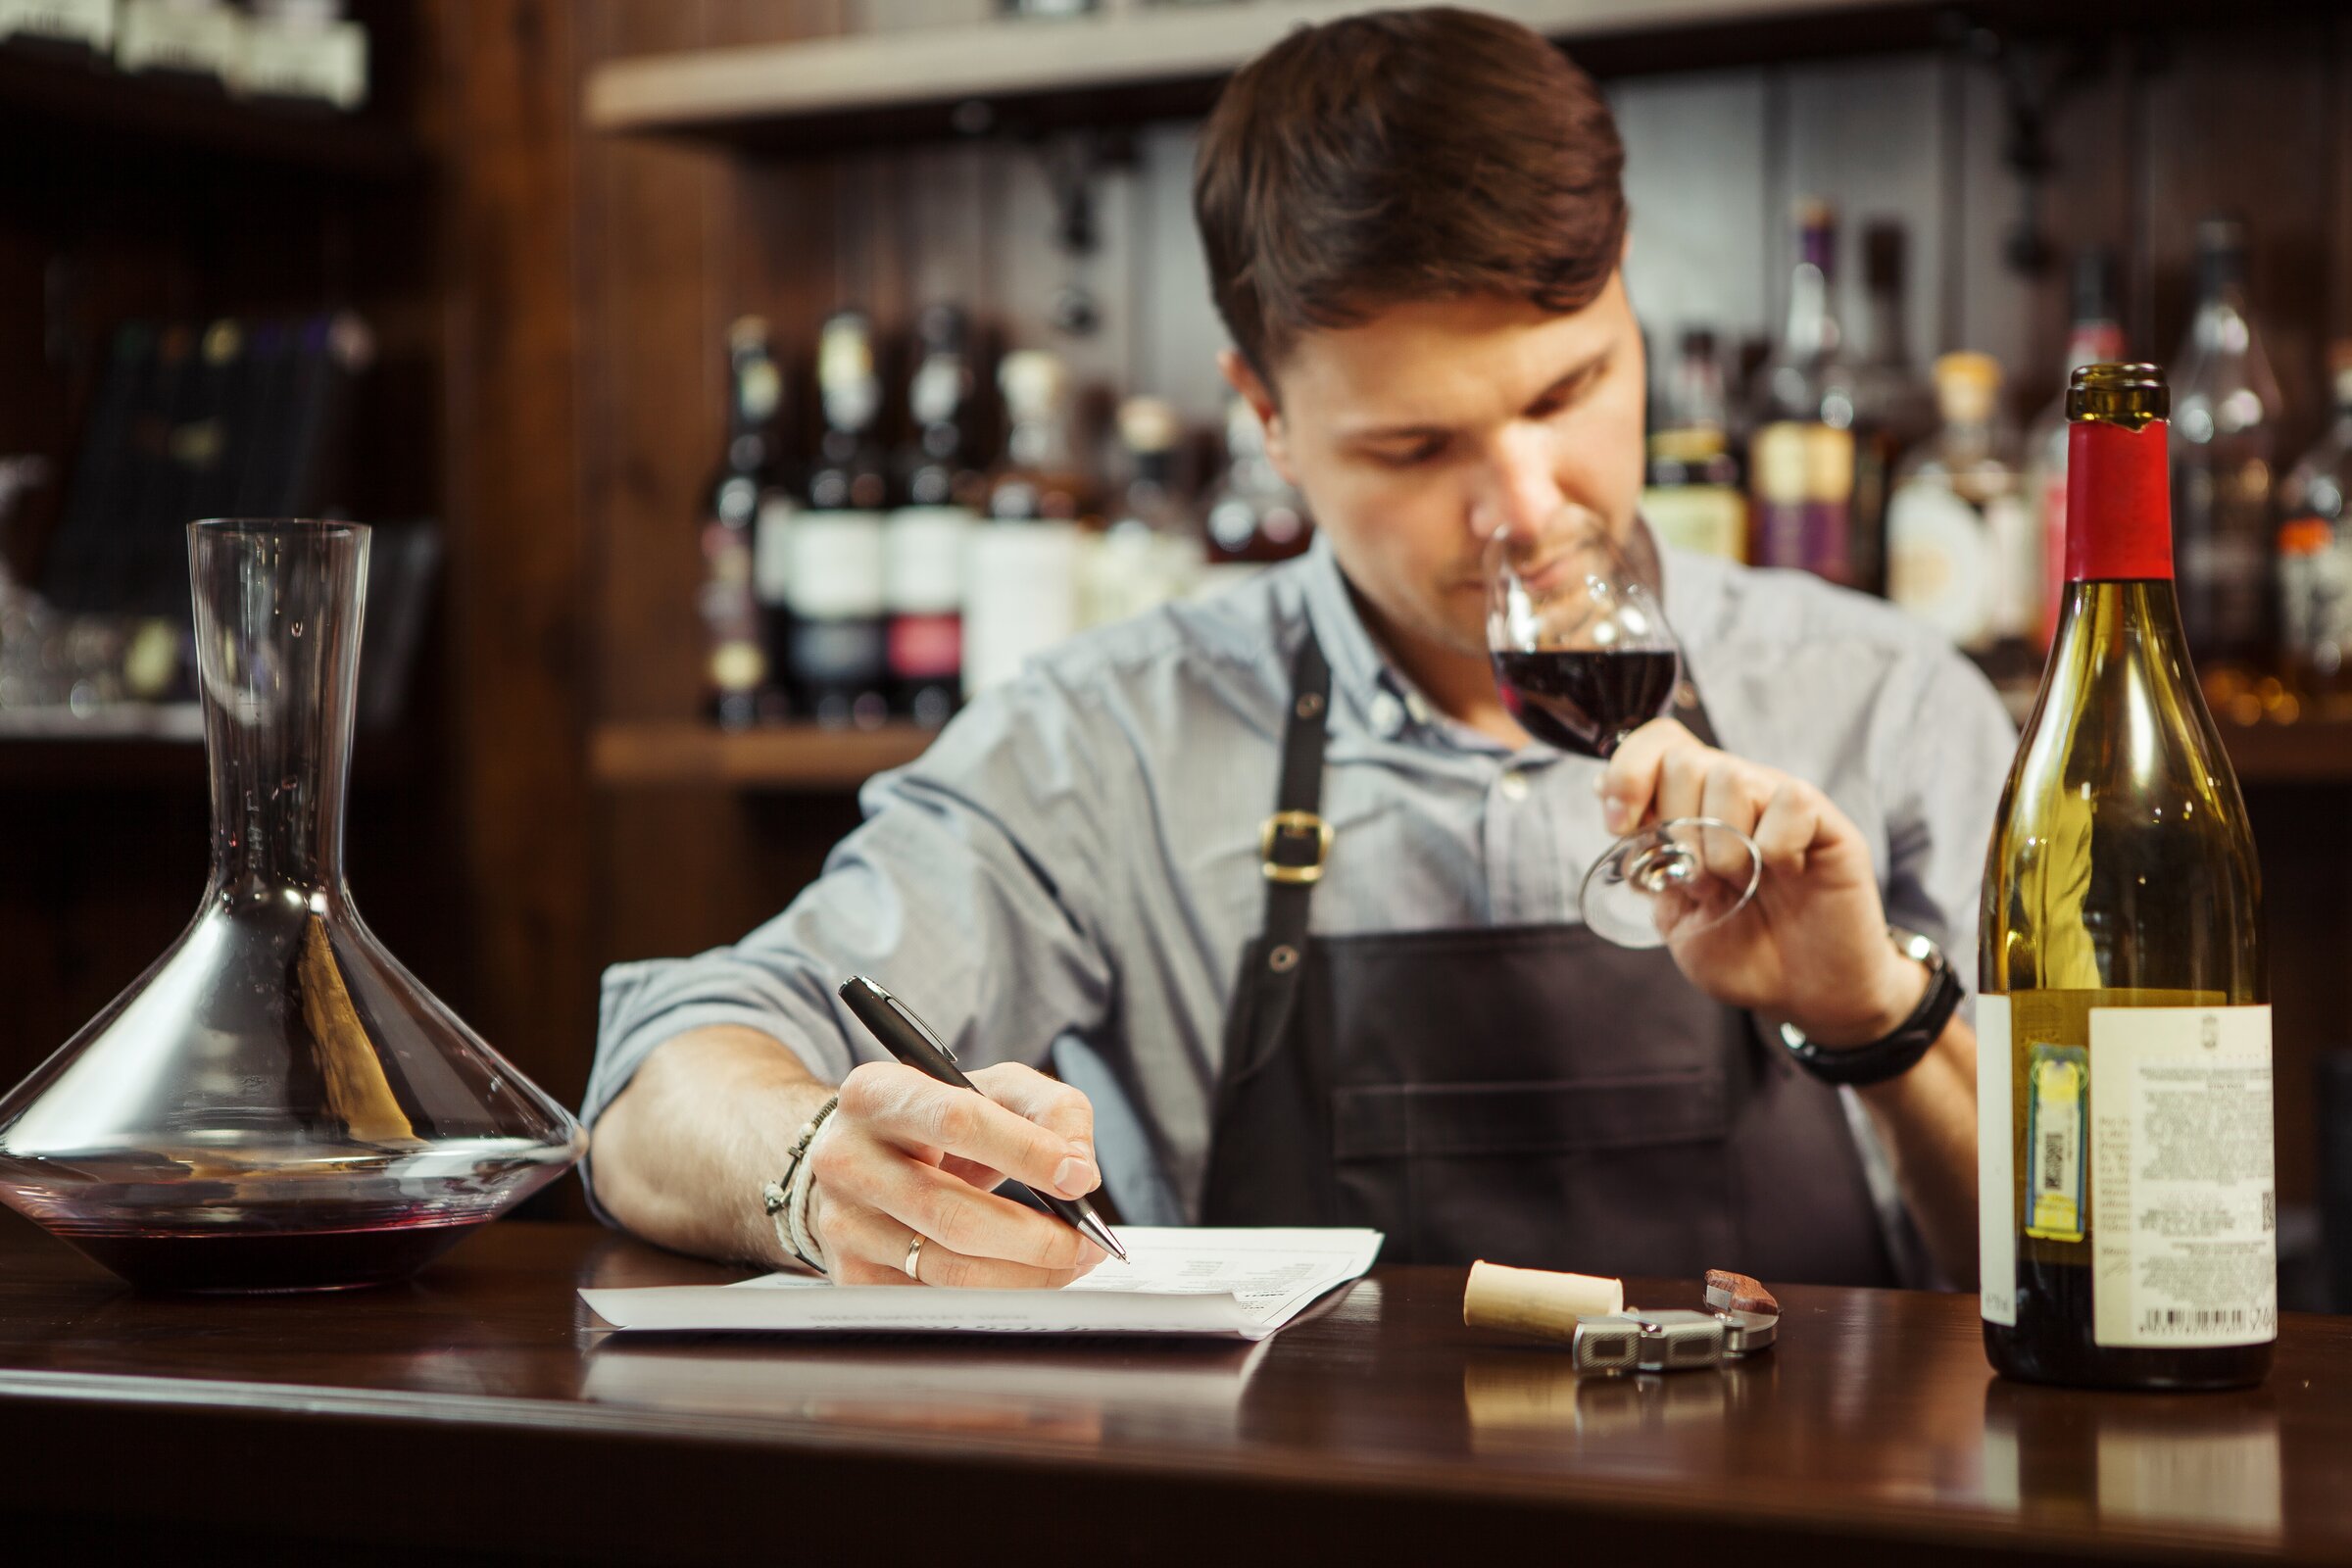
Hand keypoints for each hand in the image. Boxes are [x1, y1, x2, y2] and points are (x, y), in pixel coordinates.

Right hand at [805, 1061, 1108, 1287]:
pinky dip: (996, 1293)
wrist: (858, 1155)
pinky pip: (937, 1298)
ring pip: (948, 1267)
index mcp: (877, 1094)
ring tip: (1070, 1259)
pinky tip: (1025, 1275)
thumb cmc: (936, 1118)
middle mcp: (846, 1158)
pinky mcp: (851, 1275)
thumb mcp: (995, 1088)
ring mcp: (842, 1223)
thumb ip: (1052, 1108)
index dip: (1027, 1153)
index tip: (1079, 1178)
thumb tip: (1079, 1168)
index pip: (957, 1122)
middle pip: (953, 1213)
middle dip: (1038, 1235)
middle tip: (1087, 1239)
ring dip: (1027, 1273)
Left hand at [1597, 718, 1926, 1047]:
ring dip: (1723, 847)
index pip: (1657, 744)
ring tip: (1741, 883)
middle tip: (1700, 881)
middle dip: (1676, 829)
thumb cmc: (1744, 953)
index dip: (1627, 773)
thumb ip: (1648, 864)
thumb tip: (1613, 806)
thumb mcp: (1676, 916)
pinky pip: (1789, 802)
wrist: (1804, 994)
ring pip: (1730, 778)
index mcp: (1695, 805)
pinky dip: (1777, 849)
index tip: (1618, 825)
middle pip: (1683, 761)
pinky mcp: (1826, 821)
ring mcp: (1781, 802)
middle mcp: (1738, 792)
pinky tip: (1787, 875)